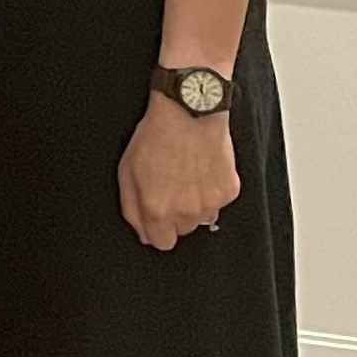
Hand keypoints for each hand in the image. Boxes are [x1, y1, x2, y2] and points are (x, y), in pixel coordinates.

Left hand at [119, 97, 238, 250]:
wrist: (189, 114)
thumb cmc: (155, 138)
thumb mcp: (126, 173)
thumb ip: (132, 209)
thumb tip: (143, 232)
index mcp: (158, 209)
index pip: (161, 242)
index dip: (156, 231)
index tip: (156, 218)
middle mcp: (186, 211)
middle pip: (182, 231)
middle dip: (174, 216)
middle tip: (170, 189)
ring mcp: (211, 202)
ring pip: (201, 219)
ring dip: (194, 206)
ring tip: (187, 178)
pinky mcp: (229, 190)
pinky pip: (218, 203)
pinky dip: (211, 192)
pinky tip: (202, 171)